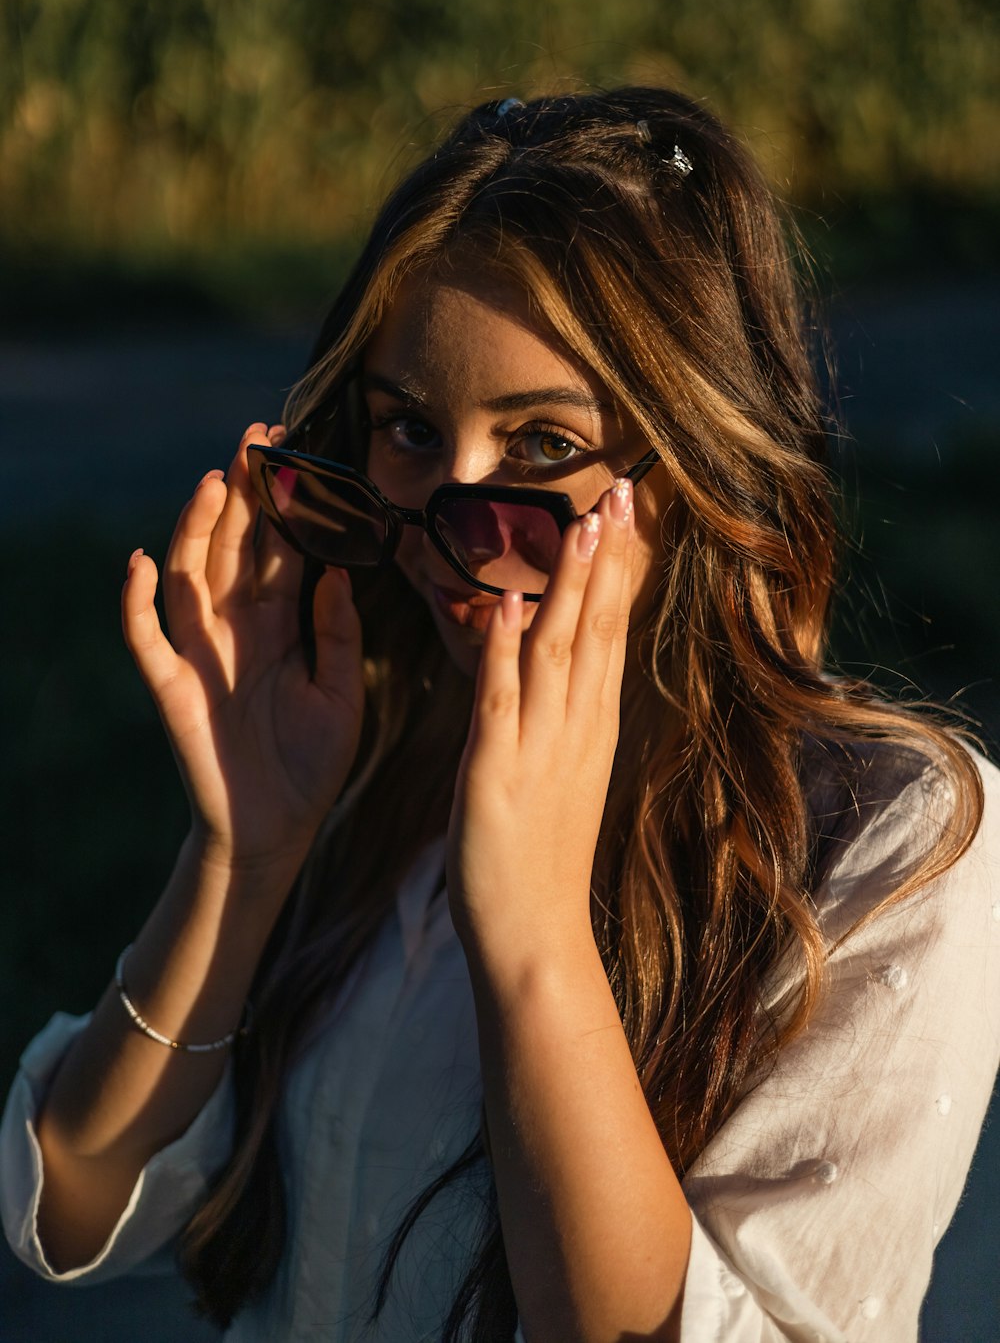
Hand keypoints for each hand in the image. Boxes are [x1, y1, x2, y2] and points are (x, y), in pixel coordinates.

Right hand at [122, 423, 364, 878]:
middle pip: (233, 546)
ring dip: (197, 527)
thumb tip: (339, 569)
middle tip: (256, 438)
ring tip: (214, 480)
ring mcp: (200, 654)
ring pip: (191, 576)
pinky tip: (141, 561)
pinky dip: (136, 601)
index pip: (280, 550)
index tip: (297, 452)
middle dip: (244, 492)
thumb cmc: (312, 765)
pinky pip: (146, 638)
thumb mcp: (342, 694)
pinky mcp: (172, 688)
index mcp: (280, 626)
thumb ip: (337, 633)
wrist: (277, 831)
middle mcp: (237, 629)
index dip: (287, 504)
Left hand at [447, 478, 634, 963]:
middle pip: (597, 626)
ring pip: (559, 649)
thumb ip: (562, 712)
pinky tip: (509, 601)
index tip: (630, 512)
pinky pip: (500, 697)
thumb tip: (551, 658)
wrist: (534, 935)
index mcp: (592, 723)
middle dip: (608, 557)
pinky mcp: (495, 770)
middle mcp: (577, 726)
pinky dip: (504, 647)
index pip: (611, 629)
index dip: (620, 568)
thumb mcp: (563, 771)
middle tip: (624, 491)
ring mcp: (540, 746)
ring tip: (582, 524)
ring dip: (569, 584)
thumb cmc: (542, 856)